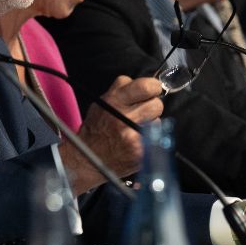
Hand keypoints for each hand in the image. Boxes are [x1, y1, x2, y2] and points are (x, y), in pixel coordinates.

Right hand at [62, 75, 163, 194]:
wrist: (88, 159)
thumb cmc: (96, 129)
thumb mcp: (102, 103)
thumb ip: (121, 91)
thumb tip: (146, 86)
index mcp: (113, 100)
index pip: (145, 86)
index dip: (151, 87)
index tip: (151, 92)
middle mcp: (123, 116)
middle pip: (156, 104)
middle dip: (153, 106)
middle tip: (145, 112)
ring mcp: (132, 135)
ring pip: (158, 121)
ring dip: (151, 124)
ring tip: (136, 129)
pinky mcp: (139, 150)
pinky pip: (155, 139)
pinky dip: (149, 140)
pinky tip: (137, 141)